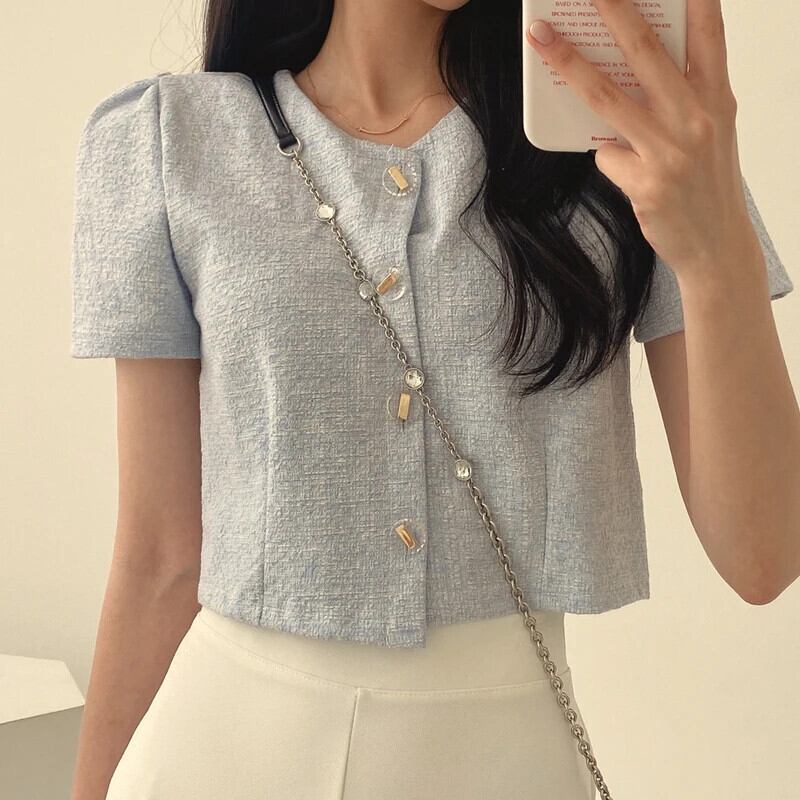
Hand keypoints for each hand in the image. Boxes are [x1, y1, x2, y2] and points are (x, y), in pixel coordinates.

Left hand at [525, 0, 759, 281]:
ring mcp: (670, 150)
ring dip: (569, 63)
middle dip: (613, 9)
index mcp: (716, 97)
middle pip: (646, 51)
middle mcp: (697, 117)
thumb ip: (683, 99)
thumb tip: (629, 74)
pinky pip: (606, 156)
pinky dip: (608, 160)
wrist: (717, 245)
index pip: (708, 31)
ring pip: (607, 96)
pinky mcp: (646, 183)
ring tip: (541, 39)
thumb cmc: (708, 184)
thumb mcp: (711, 131)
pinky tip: (630, 176)